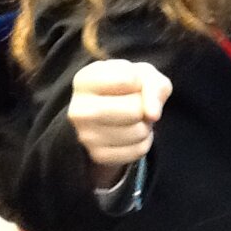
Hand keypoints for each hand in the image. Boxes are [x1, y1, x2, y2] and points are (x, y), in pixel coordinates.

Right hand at [69, 59, 171, 185]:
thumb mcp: (144, 74)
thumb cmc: (129, 86)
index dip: (140, 82)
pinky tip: (131, 132)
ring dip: (146, 124)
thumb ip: (153, 86)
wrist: (115, 110)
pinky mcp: (98, 156)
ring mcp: (86, 136)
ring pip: (139, 132)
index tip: (132, 83)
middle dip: (144, 106)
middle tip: (136, 104)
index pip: (129, 80)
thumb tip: (152, 115)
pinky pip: (139, 150)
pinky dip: (145, 141)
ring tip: (133, 118)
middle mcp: (78, 110)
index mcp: (84, 80)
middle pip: (134, 110)